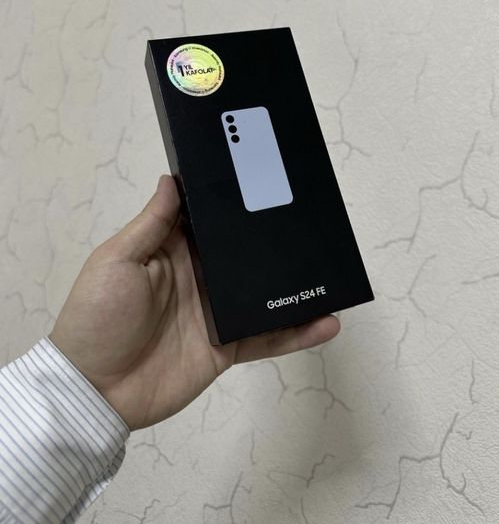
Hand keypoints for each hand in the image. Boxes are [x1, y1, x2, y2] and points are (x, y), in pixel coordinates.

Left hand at [49, 175, 340, 430]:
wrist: (95, 390)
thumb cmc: (99, 315)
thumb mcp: (117, 260)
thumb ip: (152, 223)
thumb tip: (172, 178)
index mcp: (173, 251)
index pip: (210, 221)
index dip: (234, 203)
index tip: (266, 181)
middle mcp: (201, 278)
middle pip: (245, 255)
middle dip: (275, 240)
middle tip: (314, 220)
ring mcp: (217, 314)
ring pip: (264, 295)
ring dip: (295, 286)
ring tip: (332, 271)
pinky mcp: (228, 347)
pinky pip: (268, 337)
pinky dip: (297, 333)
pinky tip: (326, 323)